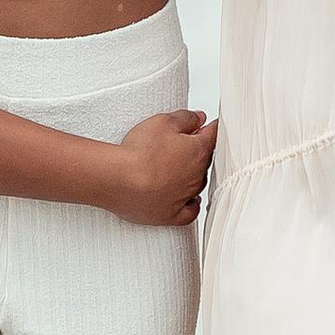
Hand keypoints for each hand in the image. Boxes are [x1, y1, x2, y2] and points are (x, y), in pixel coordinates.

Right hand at [103, 108, 217, 226]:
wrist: (120, 180)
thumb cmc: (139, 152)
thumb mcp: (163, 121)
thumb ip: (186, 118)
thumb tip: (199, 118)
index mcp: (198, 151)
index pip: (213, 137)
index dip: (211, 128)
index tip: (209, 126)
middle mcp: (197, 176)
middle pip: (204, 161)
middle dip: (198, 151)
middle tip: (185, 142)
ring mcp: (185, 197)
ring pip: (197, 184)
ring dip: (192, 174)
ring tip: (177, 166)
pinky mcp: (171, 215)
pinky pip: (190, 212)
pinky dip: (191, 205)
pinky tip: (188, 200)